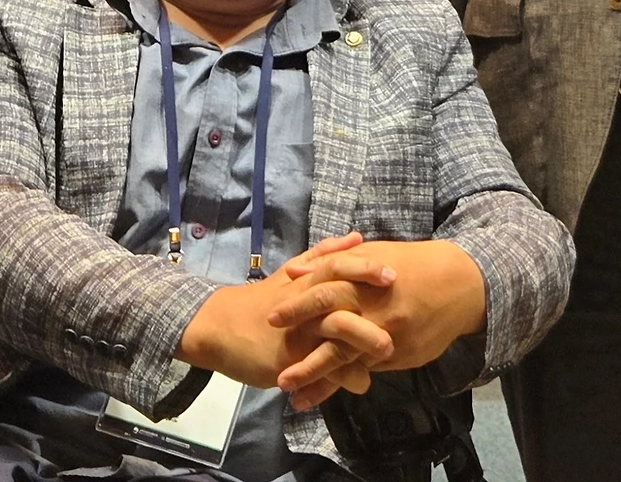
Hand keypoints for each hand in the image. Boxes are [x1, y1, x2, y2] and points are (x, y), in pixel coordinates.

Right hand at [177, 234, 395, 390]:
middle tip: (399, 311)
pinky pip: (319, 367)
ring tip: (388, 351)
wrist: (221, 326)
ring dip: (361, 341)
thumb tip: (357, 236)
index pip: (339, 265)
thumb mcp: (293, 270)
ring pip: (332, 331)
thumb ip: (324, 255)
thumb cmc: (263, 299)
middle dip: (370, 304)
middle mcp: (304, 301)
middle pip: (339, 294)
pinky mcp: (288, 358)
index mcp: (307, 278)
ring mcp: (297, 330)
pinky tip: (361, 383)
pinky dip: (341, 375)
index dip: (366, 268)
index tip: (394, 273)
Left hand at [270, 237, 487, 410]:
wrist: (458, 284)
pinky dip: (346, 382)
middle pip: (333, 335)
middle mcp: (375, 310)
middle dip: (305, 357)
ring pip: (350, 361)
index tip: (271, 318)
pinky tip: (327, 392)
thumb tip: (294, 272)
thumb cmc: (411, 263)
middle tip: (279, 375)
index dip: (297, 307)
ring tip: (294, 395)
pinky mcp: (401, 356)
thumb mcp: (373, 253)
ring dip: (320, 380)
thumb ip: (333, 262)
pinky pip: (368, 370)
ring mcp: (389, 336)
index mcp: (365, 280)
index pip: (324, 293)